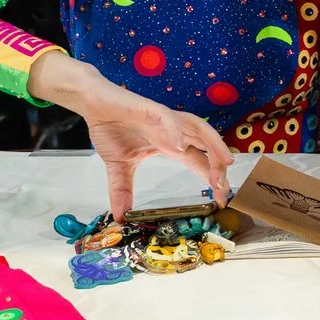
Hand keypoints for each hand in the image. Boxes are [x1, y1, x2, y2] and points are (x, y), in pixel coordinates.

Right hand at [29, 51, 234, 217]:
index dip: (213, 178)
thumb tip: (121, 216)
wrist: (94, 103)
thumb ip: (122, 190)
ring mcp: (165, 119)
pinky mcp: (151, 109)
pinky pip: (168, 119)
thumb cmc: (111, 128)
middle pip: (207, 146)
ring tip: (223, 163)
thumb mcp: (119, 166)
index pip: (200, 162)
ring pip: (199, 128)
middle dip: (219, 167)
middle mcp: (174, 132)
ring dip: (213, 144)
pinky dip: (176, 132)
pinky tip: (180, 146)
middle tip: (224, 190)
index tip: (220, 199)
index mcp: (170, 145)